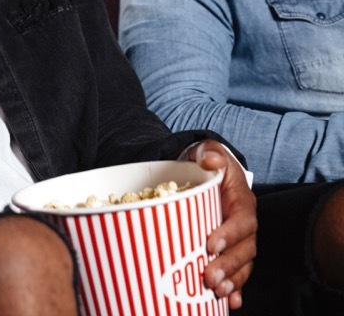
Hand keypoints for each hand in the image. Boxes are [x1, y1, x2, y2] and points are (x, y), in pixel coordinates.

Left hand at [180, 140, 255, 308]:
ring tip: (217, 291)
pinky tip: (229, 302)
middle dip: (229, 265)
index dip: (230, 234)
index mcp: (242, 201)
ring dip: (233, 280)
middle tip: (210, 277)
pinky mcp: (230, 250)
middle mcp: (244, 223)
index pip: (242, 220)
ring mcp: (239, 240)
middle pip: (245, 248)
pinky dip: (236, 288)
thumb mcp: (208, 151)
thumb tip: (209, 160)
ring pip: (243, 264)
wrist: (206, 172)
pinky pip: (238, 273)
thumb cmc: (206, 163)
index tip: (210, 245)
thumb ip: (210, 153)